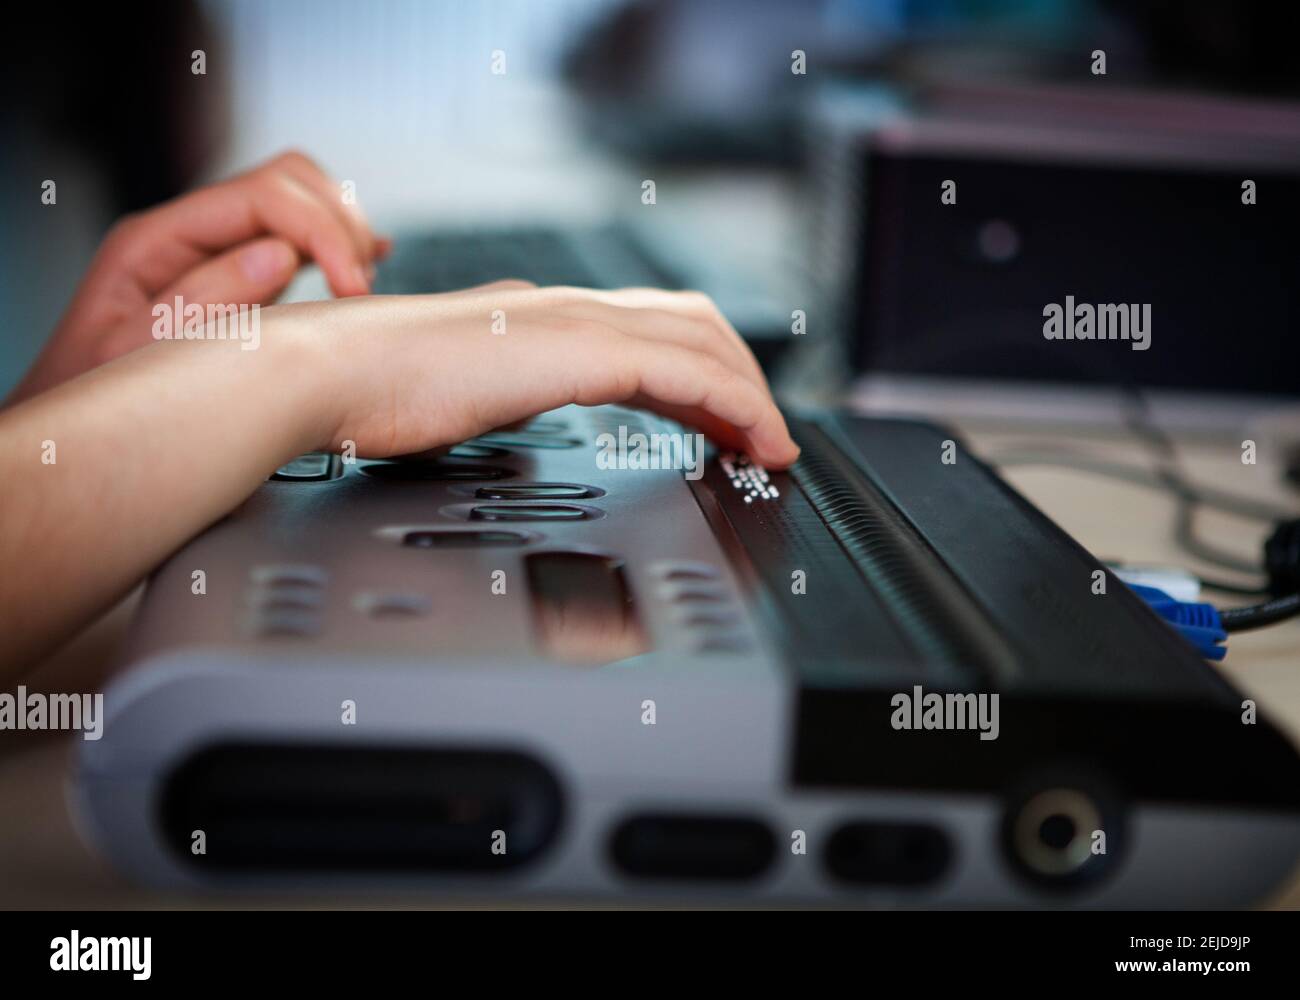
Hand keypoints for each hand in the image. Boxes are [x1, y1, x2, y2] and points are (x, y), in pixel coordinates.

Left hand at [9, 150, 387, 402]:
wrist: (80, 439)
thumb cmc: (98, 400)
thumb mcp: (139, 355)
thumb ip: (205, 300)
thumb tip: (281, 255)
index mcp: (156, 242)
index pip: (263, 196)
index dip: (322, 233)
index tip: (353, 288)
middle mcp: (188, 236)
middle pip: (287, 180)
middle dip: (338, 224)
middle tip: (361, 286)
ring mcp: (215, 253)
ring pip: (300, 200)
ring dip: (343, 234)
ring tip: (361, 287)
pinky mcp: (238, 279)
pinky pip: (298, 240)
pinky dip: (337, 249)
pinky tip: (364, 267)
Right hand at [282, 282, 800, 467]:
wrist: (333, 374)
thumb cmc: (377, 389)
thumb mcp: (464, 390)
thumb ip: (507, 391)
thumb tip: (518, 406)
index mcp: (546, 319)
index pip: (653, 332)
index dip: (703, 375)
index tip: (725, 424)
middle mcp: (572, 311)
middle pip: (694, 325)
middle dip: (741, 379)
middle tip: (762, 436)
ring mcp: (579, 324)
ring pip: (703, 343)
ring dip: (750, 395)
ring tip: (771, 446)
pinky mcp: (581, 351)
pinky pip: (688, 371)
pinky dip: (736, 403)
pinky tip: (752, 438)